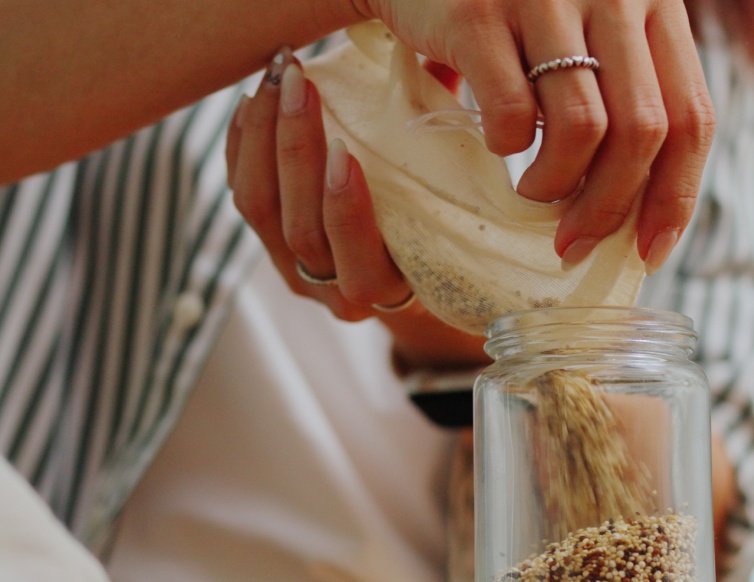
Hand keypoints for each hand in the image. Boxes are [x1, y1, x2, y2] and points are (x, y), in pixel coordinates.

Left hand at [226, 52, 486, 372]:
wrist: (414, 271)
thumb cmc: (445, 224)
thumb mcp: (455, 197)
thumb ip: (448, 137)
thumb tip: (446, 63)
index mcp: (389, 290)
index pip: (358, 262)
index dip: (346, 212)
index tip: (347, 150)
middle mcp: (335, 291)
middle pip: (300, 229)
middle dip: (296, 150)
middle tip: (303, 85)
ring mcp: (295, 271)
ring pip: (261, 209)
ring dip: (265, 137)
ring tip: (280, 79)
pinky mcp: (267, 245)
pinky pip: (242, 196)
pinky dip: (243, 145)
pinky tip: (255, 101)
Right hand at [365, 0, 715, 268]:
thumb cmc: (517, 8)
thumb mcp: (590, 28)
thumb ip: (626, 90)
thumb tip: (641, 209)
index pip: (691, 115)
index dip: (677, 195)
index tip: (651, 248)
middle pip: (643, 132)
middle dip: (611, 207)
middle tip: (576, 242)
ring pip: (584, 128)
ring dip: (557, 184)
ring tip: (534, 191)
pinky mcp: (479, 12)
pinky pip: (512, 112)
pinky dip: (506, 146)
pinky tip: (498, 143)